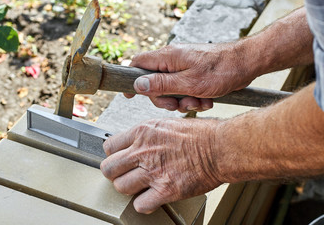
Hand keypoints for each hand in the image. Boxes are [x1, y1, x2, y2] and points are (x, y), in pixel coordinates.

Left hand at [100, 118, 222, 213]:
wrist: (220, 147)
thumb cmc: (199, 134)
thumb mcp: (166, 124)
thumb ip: (146, 135)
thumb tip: (134, 143)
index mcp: (143, 132)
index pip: (109, 146)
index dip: (113, 155)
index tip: (119, 159)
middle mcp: (143, 151)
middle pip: (109, 168)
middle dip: (115, 173)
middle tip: (125, 174)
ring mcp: (153, 172)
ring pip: (121, 187)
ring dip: (129, 189)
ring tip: (140, 186)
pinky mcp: (165, 190)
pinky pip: (140, 205)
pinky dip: (144, 204)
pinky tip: (151, 198)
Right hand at [125, 43, 256, 112]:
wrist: (247, 63)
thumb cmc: (221, 69)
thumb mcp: (189, 83)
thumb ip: (162, 84)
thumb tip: (139, 85)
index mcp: (168, 57)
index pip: (139, 63)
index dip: (133, 79)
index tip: (130, 95)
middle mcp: (174, 60)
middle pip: (155, 82)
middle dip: (166, 98)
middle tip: (178, 105)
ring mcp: (184, 66)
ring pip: (172, 88)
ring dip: (183, 100)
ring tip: (199, 102)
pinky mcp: (194, 73)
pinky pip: (185, 88)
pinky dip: (194, 97)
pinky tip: (206, 100)